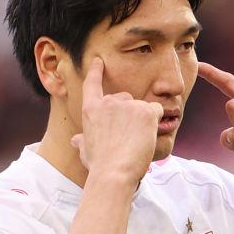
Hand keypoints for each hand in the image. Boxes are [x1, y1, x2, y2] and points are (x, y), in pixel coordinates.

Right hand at [71, 58, 162, 183]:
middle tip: (128, 136)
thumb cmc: (99, 165)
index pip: (92, 84)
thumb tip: (76, 140)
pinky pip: (157, 110)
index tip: (98, 61)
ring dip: (143, 120)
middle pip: (125, 98)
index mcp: (91, 110)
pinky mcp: (145, 111)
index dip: (95, 71)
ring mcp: (128, 105)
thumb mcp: (86, 151)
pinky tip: (148, 135)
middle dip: (129, 113)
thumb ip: (83, 141)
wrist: (114, 172)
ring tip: (136, 140)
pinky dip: (156, 121)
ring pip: (142, 106)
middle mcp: (108, 102)